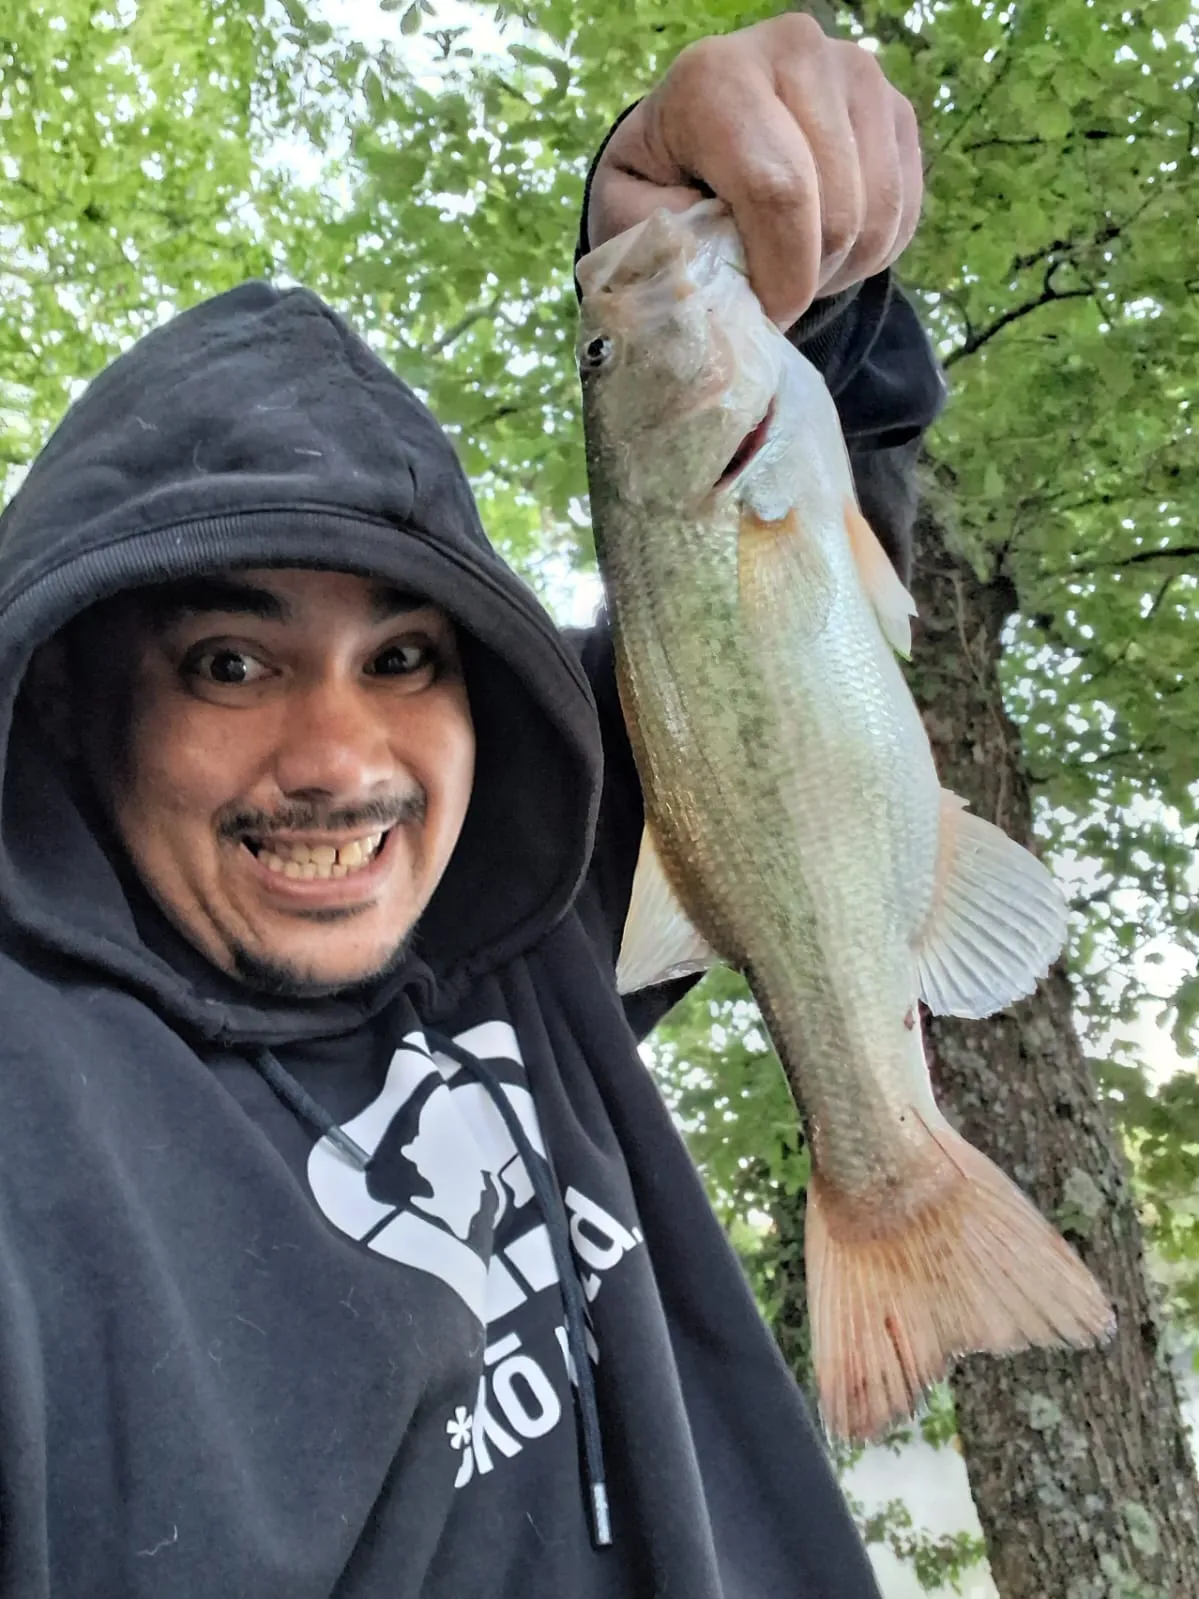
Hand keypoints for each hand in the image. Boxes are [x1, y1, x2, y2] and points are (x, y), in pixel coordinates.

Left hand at [587, 14, 922, 328]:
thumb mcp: (633, 219)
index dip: (780, 274)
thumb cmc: (657, 188)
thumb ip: (672, 248)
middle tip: (768, 293)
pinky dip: (867, 254)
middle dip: (807, 279)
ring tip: (790, 264)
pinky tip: (821, 244)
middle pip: (836, 211)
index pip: (778, 190)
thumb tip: (725, 282)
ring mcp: (857, 74)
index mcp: (716, 75)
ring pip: (877, 218)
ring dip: (838, 269)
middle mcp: (797, 52)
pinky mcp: (896, 109)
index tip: (765, 314)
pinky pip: (902, 215)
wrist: (695, 148)